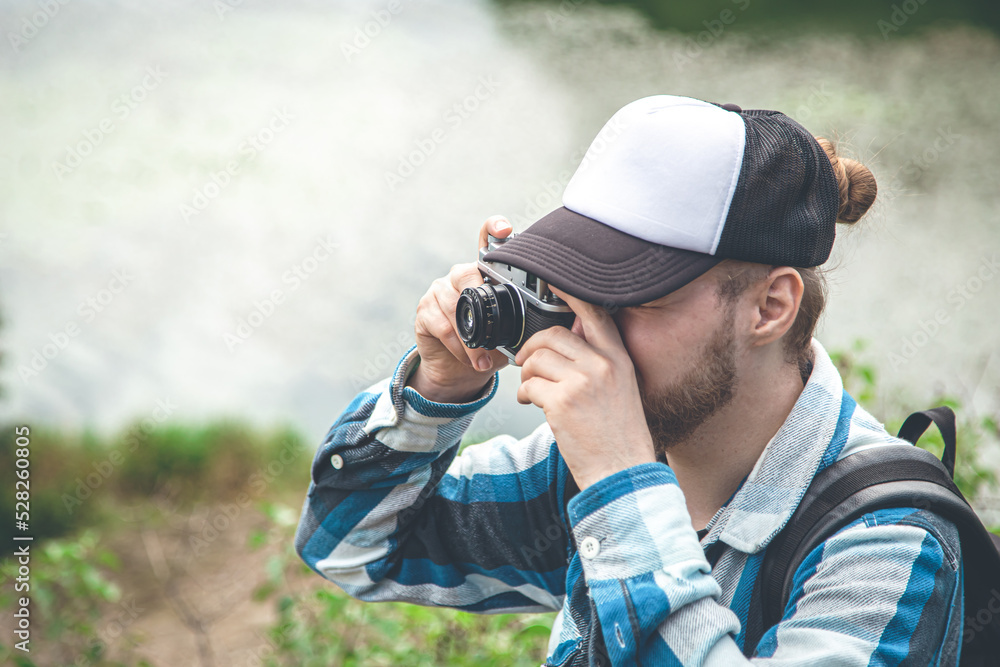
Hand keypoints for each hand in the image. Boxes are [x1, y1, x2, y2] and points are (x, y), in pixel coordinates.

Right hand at [407, 216, 513, 403]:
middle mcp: (459, 276)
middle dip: (480, 303)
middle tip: (494, 331)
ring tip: (483, 358)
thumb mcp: (511, 333)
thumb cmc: (488, 347)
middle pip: (465, 273)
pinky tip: (469, 359)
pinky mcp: (424, 312)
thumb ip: (524, 319)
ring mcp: (438, 291)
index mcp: (482, 275)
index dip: (493, 229)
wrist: (459, 372)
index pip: (486, 242)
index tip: (504, 228)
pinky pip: (442, 325)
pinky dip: (458, 346)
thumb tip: (550, 319)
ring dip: (471, 337)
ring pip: (452, 305)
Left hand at [515, 288, 655, 489]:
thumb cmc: (618, 435)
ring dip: (527, 375)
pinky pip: (529, 385)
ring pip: (536, 359)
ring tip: (532, 392)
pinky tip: (531, 405)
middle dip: (532, 349)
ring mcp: (582, 382)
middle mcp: (602, 365)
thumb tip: (566, 339)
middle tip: (527, 365)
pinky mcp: (562, 402)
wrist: (622, 472)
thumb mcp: (619, 389)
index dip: (570, 293)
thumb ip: (597, 362)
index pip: (594, 313)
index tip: (552, 281)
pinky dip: (524, 395)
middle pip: (552, 335)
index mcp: (618, 359)